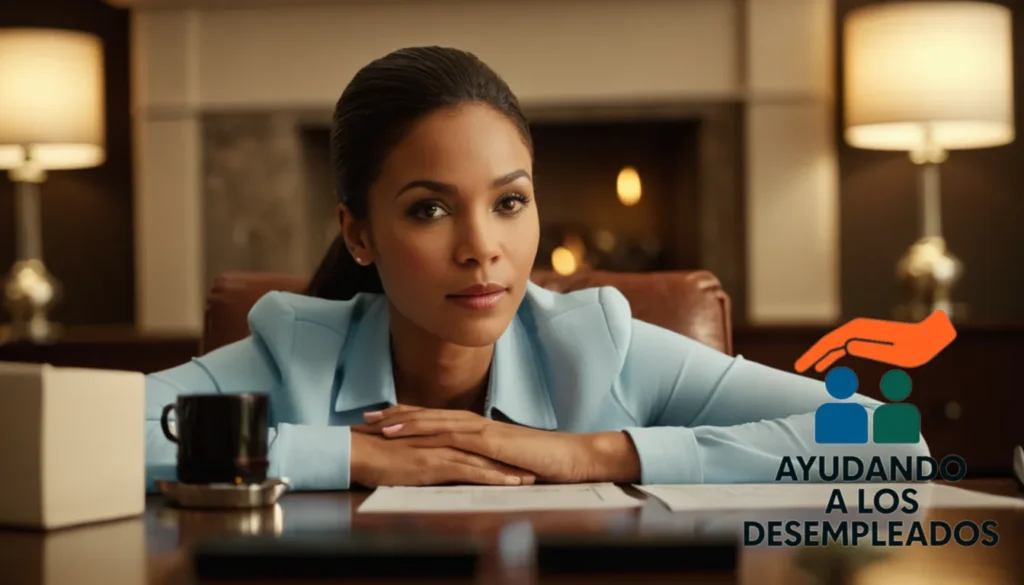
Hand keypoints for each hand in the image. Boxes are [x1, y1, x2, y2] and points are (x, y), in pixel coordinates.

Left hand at [353, 405, 634, 483]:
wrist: (571, 458)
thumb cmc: (540, 462)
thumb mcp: (503, 461)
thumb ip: (482, 458)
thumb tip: (462, 464)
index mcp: (476, 427)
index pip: (434, 419)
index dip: (405, 417)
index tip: (378, 419)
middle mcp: (475, 423)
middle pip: (427, 415)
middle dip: (395, 415)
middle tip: (365, 417)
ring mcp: (482, 430)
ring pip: (436, 422)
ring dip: (405, 423)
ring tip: (379, 426)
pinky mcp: (491, 442)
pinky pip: (455, 436)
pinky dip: (429, 434)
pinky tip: (412, 438)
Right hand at [795, 309, 956, 372]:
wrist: (933, 336)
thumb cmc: (921, 346)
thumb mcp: (900, 350)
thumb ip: (875, 348)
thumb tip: (845, 345)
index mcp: (864, 332)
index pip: (833, 342)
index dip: (817, 353)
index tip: (804, 367)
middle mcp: (860, 329)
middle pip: (829, 342)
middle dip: (813, 355)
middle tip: (799, 368)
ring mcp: (863, 333)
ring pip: (834, 344)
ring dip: (820, 355)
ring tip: (807, 368)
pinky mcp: (867, 338)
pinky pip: (843, 345)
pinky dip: (831, 354)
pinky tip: (825, 364)